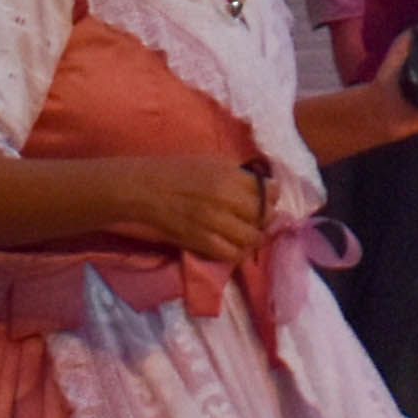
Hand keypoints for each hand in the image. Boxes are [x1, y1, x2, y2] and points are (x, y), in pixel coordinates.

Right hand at [103, 155, 273, 265]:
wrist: (145, 190)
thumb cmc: (178, 171)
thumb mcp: (214, 162)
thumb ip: (239, 176)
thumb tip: (262, 188)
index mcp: (230, 176)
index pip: (269, 191)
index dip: (272, 196)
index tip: (269, 198)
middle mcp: (226, 200)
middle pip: (264, 217)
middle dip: (266, 218)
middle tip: (260, 218)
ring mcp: (214, 224)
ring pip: (251, 239)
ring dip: (254, 238)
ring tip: (249, 234)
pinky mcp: (202, 243)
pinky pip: (231, 255)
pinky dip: (238, 252)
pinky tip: (234, 246)